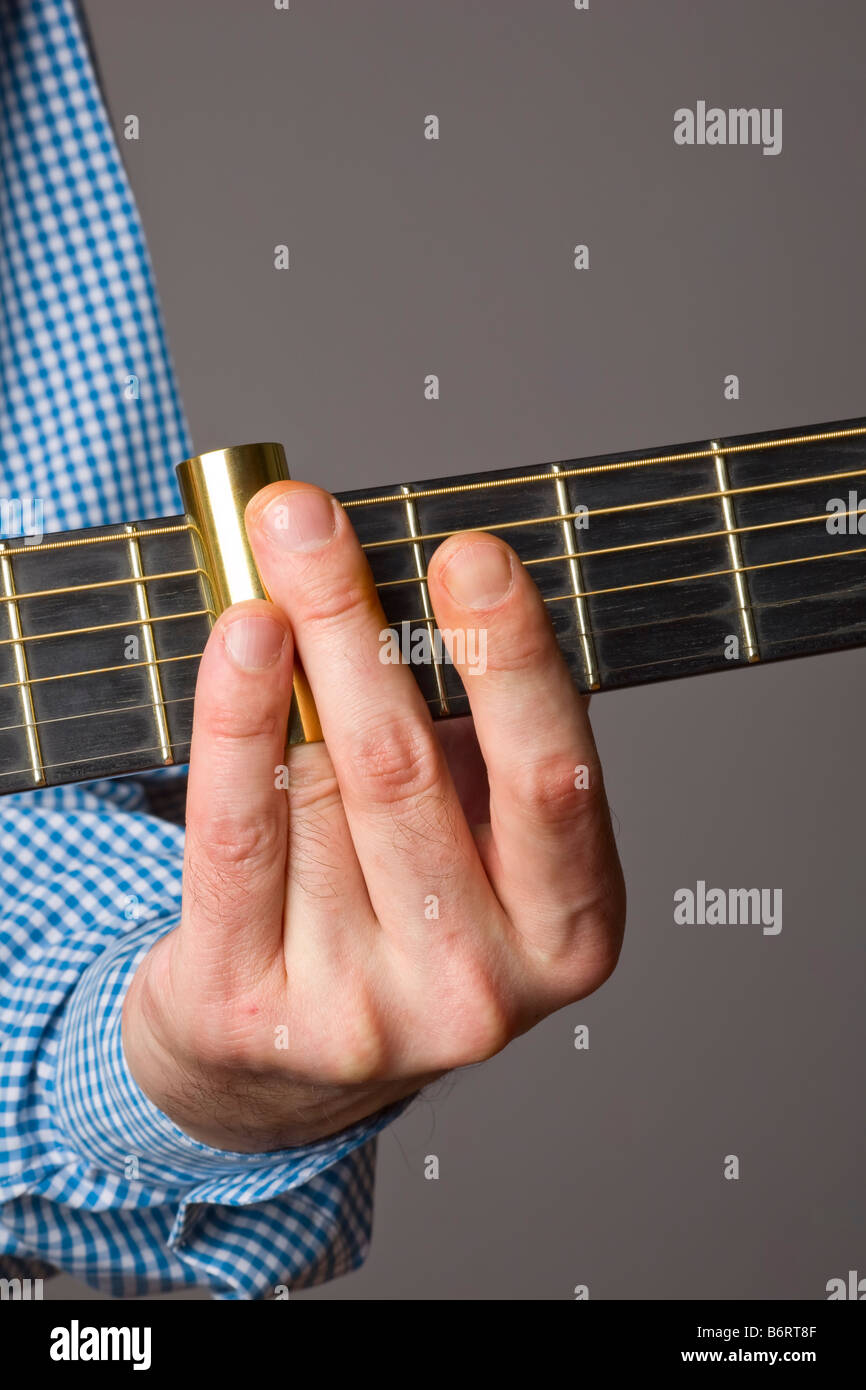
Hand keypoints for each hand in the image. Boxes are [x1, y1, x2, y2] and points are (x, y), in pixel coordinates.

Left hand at [122, 483, 625, 1150]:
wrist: (294, 1060)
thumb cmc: (404, 907)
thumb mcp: (475, 833)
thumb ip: (465, 737)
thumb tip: (402, 576)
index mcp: (568, 929)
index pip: (550, 778)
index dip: (511, 662)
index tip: (470, 556)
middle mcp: (480, 983)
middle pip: (403, 769)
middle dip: (351, 620)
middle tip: (307, 518)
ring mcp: (368, 1013)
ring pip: (315, 789)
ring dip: (287, 651)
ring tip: (270, 555)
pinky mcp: (259, 1014)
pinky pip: (237, 836)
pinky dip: (234, 721)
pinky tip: (240, 641)